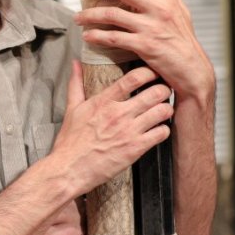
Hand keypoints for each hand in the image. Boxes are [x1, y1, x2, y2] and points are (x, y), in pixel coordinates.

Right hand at [50, 61, 172, 193]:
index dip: (149, 72)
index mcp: (103, 102)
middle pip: (155, 92)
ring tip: (163, 110)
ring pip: (162, 111)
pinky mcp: (135, 149)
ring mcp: (128, 131)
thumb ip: (76, 84)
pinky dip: (163, 130)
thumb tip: (76, 64)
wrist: (68, 170)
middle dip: (163, 90)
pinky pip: (161, 133)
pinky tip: (158, 130)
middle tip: (163, 92)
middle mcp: (118, 114)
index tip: (153, 73)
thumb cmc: (70, 142)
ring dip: (166, 109)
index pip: (133, 78)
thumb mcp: (72, 109)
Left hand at [74, 0, 214, 99]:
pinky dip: (97, 37)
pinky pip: (114, 38)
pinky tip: (87, 37)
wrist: (192, 70)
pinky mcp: (144, 46)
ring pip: (112, 15)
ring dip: (90, 15)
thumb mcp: (181, 11)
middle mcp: (159, 8)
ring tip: (78, 18)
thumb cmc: (183, 39)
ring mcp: (151, 27)